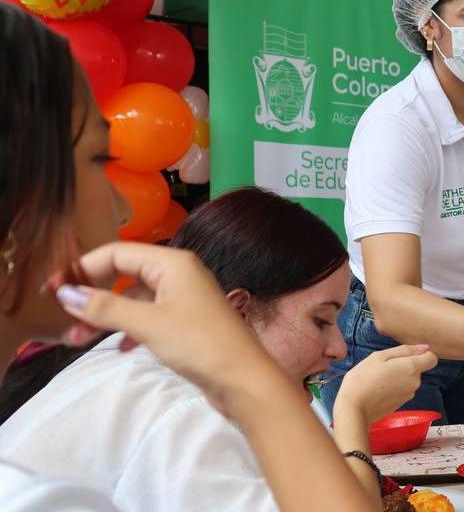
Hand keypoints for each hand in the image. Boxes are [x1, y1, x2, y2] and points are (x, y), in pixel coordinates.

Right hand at [53, 242, 286, 413]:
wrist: (245, 380)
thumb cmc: (200, 344)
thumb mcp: (148, 323)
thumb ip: (105, 307)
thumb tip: (66, 294)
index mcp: (172, 262)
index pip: (116, 252)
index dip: (82, 268)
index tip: (51, 291)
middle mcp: (179, 273)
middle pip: (123, 273)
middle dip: (92, 294)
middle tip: (62, 318)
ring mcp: (184, 298)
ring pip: (134, 298)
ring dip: (106, 315)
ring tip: (78, 340)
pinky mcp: (187, 322)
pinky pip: (148, 316)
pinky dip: (128, 328)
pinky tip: (119, 347)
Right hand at [335, 344, 438, 423]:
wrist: (354, 408)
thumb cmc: (363, 378)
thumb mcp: (379, 356)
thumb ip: (404, 350)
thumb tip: (424, 347)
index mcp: (412, 368)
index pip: (432, 358)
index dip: (422, 354)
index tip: (406, 354)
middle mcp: (415, 382)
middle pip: (418, 368)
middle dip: (405, 365)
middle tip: (383, 366)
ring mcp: (409, 395)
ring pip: (409, 379)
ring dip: (398, 376)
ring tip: (378, 378)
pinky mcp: (402, 404)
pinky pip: (403, 390)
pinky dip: (394, 387)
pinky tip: (379, 389)